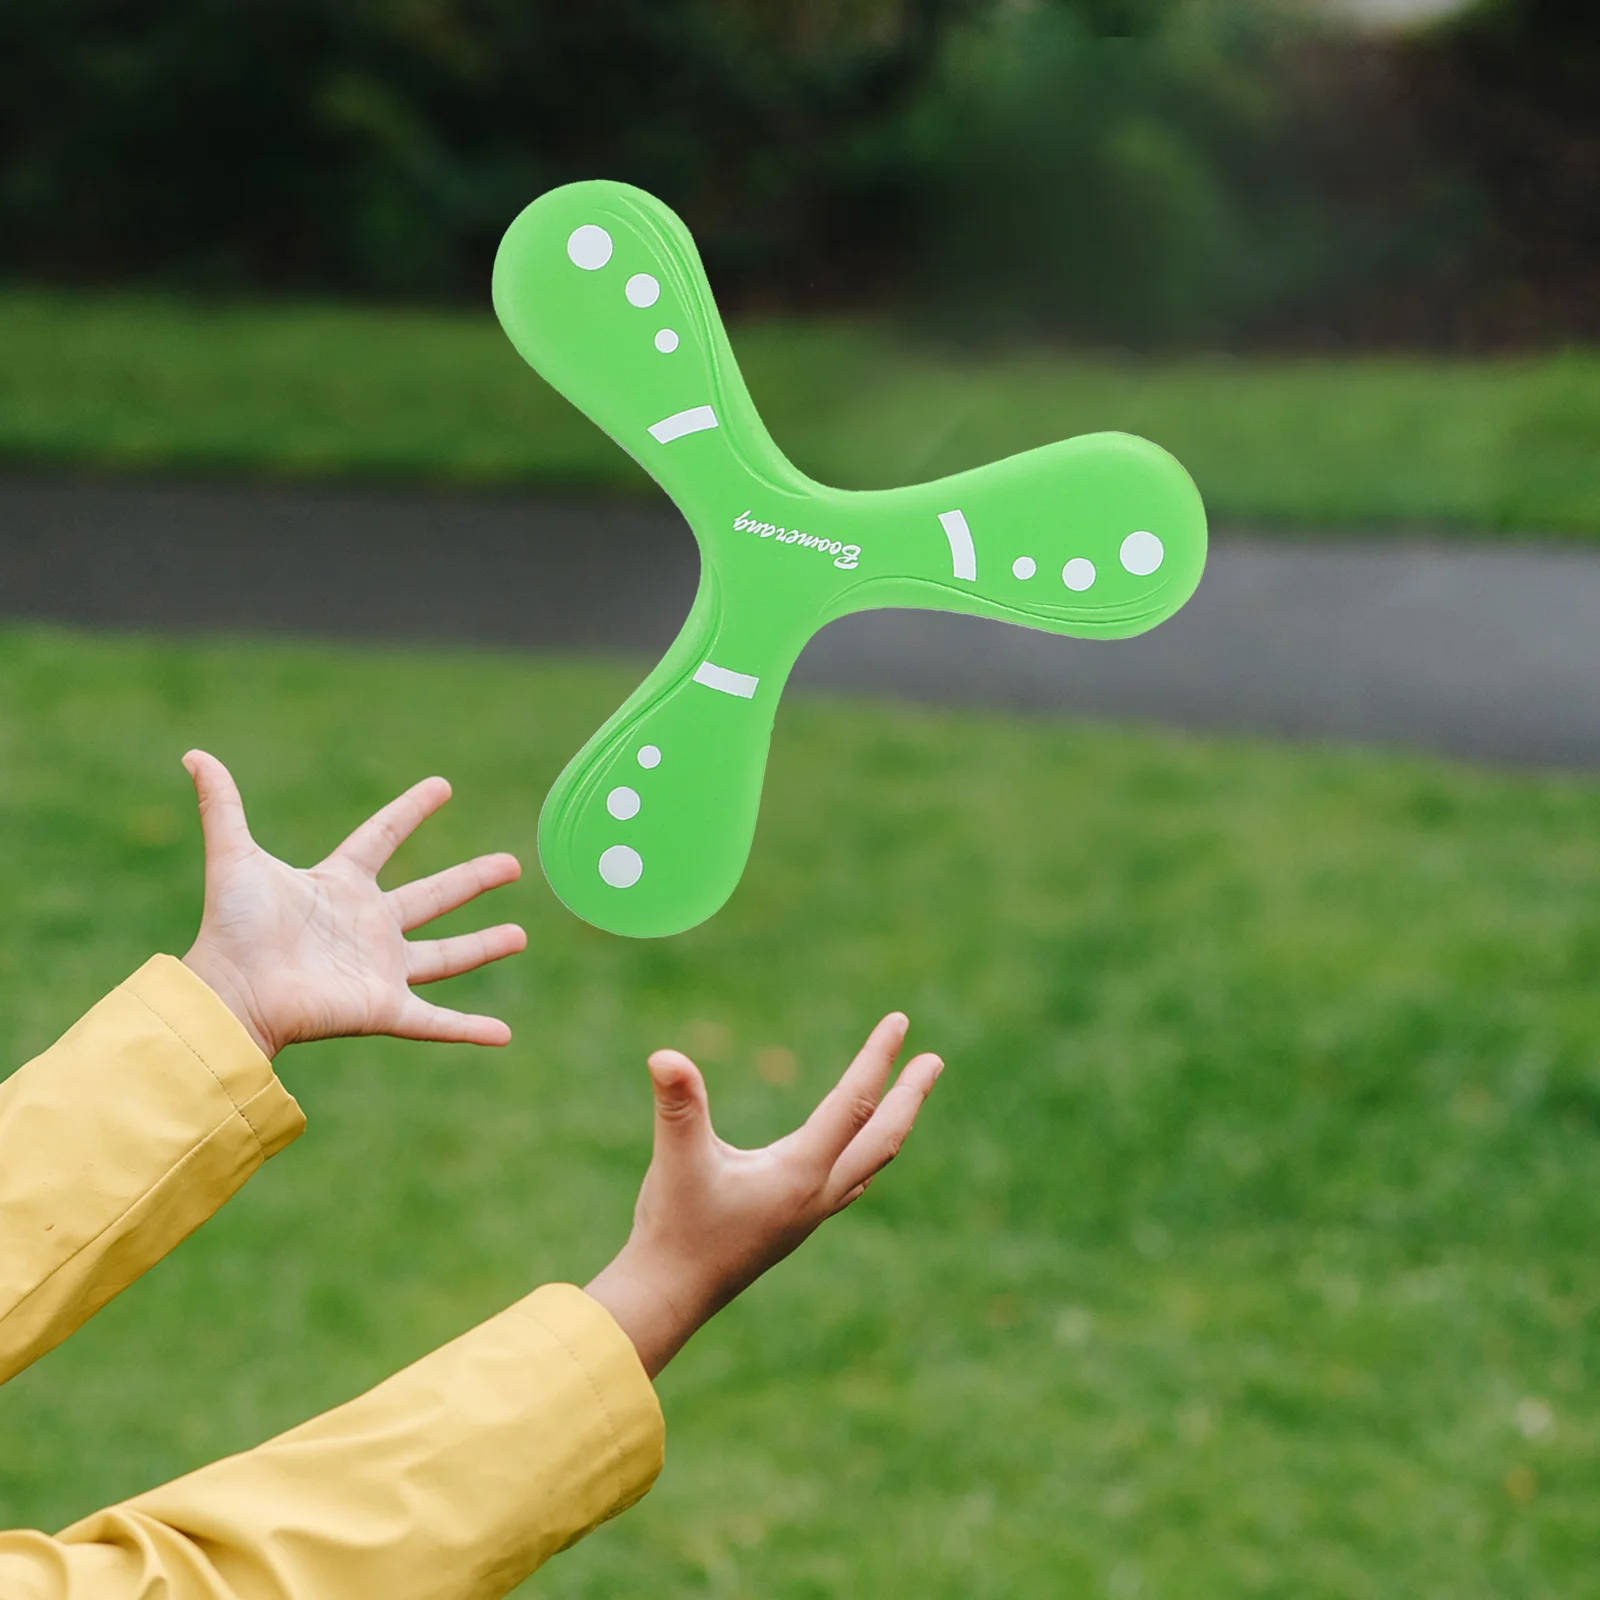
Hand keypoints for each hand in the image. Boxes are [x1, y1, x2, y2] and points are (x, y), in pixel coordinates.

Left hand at [179, 750, 525, 1058]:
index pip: (381, 838)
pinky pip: (436, 1021)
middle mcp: (367, 926)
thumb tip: (194, 755)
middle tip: (513, 863)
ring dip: (484, 946)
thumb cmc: (232, 928)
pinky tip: (504, 1036)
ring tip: (522, 935)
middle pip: (432, 896)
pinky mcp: (385, 1007)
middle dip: (473, 879)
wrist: (231, 992)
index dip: (410, 811)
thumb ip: (222, 805)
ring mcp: (380, 968)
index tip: (442, 786)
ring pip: (445, 956)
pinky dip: (470, 1030)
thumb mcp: (236, 857)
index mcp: (339, 886)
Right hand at [585, 1013, 942, 1376]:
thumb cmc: (674, 1228)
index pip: (853, 1104)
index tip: (900, 1021)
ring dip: (892, 1125)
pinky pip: (848, 1184)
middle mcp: (817, 1193)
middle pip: (882, 1138)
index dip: (877, 1059)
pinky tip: (860, 1160)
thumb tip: (663, 1056)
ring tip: (907, 1097)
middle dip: (910, 1096)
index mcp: (801, 1172)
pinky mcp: (794, 1225)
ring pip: (869, 1162)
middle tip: (935, 1060)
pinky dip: (865, 1157)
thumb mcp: (677, 1159)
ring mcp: (810, 1213)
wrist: (670, 1297)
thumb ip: (678, 1106)